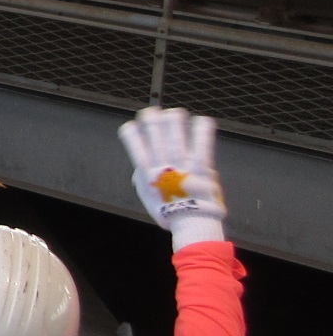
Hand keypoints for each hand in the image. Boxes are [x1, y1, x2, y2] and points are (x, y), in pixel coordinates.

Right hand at [120, 106, 226, 247]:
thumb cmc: (169, 213)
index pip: (134, 145)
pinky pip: (202, 145)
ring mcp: (182, 165)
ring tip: (175, 113)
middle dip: (151, 119)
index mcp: (148, 173)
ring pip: (175, 136)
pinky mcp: (201, 167)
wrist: (191, 224)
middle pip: (154, 135)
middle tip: (152, 111)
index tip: (133, 125)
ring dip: (174, 121)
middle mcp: (163, 165)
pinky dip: (202, 131)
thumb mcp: (147, 196)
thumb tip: (140, 170)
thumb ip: (143, 179)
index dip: (131, 131)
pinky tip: (203, 120)